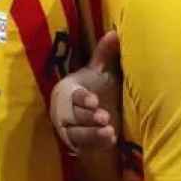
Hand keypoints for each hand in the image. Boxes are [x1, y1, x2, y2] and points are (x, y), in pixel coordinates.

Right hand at [52, 31, 120, 152]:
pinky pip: (85, 147)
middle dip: (88, 117)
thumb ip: (105, 55)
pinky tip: (111, 140)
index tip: (94, 101)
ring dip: (92, 133)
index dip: (82, 98)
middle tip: (104, 117)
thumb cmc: (97, 88)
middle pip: (74, 116)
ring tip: (109, 130)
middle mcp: (66, 111)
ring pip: (78, 134)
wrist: (98, 114)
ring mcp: (72, 129)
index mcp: (69, 91)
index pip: (73, 95)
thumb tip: (114, 32)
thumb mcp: (101, 72)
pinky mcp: (80, 145)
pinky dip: (98, 144)